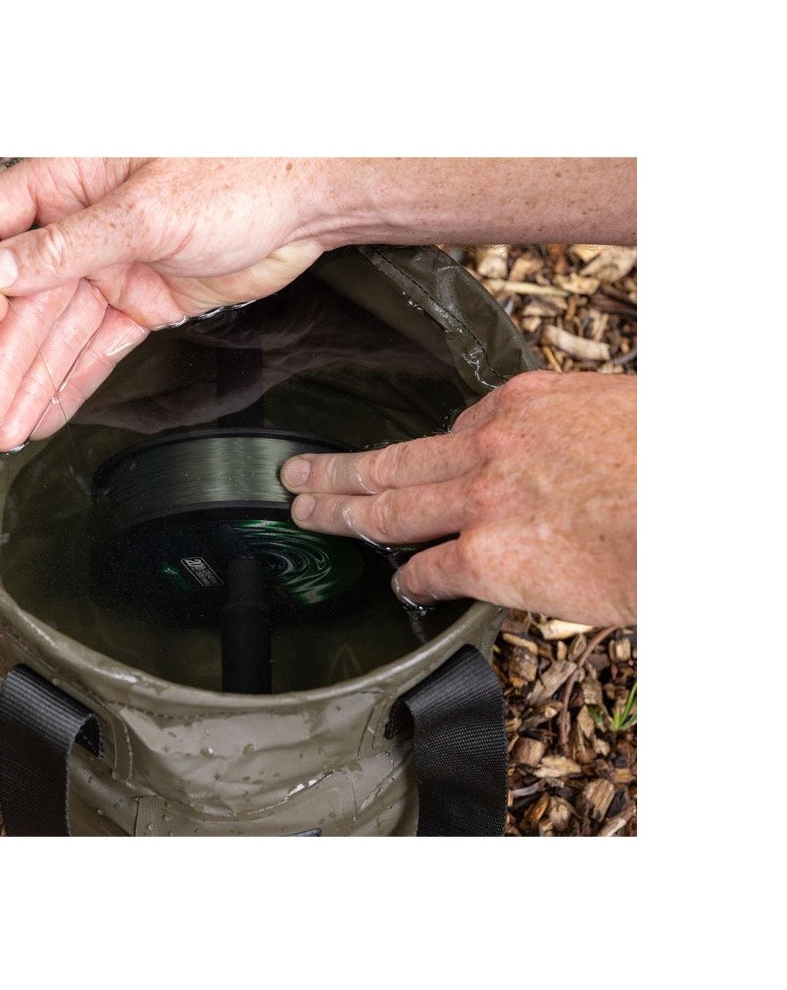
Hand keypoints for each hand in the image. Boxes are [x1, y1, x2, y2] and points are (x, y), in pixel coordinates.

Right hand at [0, 158, 331, 449]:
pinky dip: (73, 383)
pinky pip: (98, 348)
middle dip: (2, 359)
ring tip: (2, 430)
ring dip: (30, 383)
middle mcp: (82, 227)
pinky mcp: (145, 302)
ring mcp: (114, 268)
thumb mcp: (144, 210)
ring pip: (58, 334)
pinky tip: (44, 414)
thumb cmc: (240, 172)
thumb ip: (66, 246)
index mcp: (68, 182)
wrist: (310, 201)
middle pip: (22, 300)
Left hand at [280, 371, 635, 625]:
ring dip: (340, 513)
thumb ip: (567, 429)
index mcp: (520, 403)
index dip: (432, 453)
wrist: (692, 512)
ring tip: (308, 514)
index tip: (413, 464)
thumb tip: (563, 454)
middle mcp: (488, 446)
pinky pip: (428, 571)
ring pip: (387, 508)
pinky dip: (409, 581)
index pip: (456, 426)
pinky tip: (398, 586)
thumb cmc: (669, 465)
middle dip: (339, 470)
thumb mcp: (614, 414)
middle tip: (298, 475)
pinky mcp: (487, 558)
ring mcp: (481, 501)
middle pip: (393, 460)